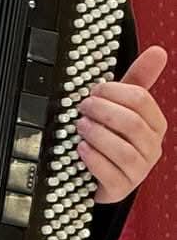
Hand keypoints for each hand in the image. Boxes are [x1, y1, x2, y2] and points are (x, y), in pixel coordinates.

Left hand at [76, 45, 167, 203]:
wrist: (98, 173)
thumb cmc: (112, 135)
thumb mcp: (122, 106)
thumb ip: (138, 79)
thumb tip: (158, 51)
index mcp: (154, 124)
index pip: (141, 100)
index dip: (113, 91)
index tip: (93, 90)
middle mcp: (151, 148)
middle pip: (132, 123)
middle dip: (102, 111)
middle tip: (82, 106)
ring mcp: (138, 171)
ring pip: (123, 150)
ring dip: (97, 134)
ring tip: (80, 126)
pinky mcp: (120, 188)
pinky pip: (110, 173)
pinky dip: (93, 158)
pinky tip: (81, 148)